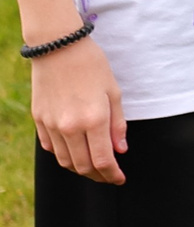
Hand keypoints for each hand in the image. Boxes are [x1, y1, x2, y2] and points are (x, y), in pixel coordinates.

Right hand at [30, 39, 124, 184]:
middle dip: (98, 176)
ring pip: (65, 161)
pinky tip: (74, 152)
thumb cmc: (92, 66)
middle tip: (109, 177)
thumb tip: (120, 151)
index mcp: (93, 119)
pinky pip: (51, 147)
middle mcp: (70, 127)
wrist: (58, 48)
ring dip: (80, 169)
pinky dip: (63, 155)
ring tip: (93, 168)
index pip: (102, 160)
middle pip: (82, 166)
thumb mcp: (114, 92)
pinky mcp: (39, 120)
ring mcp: (51, 125)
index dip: (112, 174)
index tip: (120, 179)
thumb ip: (117, 124)